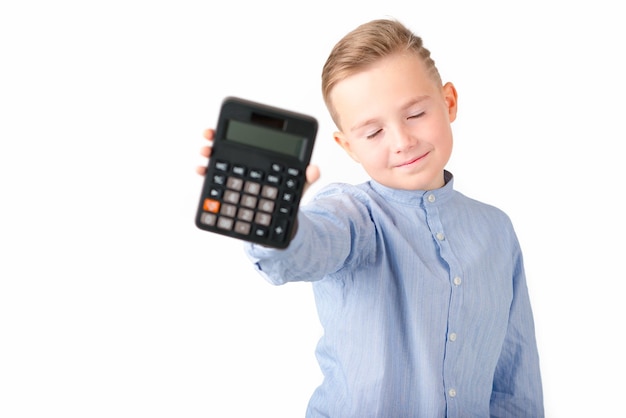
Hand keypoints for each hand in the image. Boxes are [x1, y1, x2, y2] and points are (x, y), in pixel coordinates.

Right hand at [196, 128, 320, 191]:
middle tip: (210, 136)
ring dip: (209, 154)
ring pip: (218, 160)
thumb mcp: (299, 187)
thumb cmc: (287, 198)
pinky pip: (214, 181)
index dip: (240, 127)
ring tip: (205, 153)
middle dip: (217, 137)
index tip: (234, 122)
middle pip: (229, 145)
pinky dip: (207, 175)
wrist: (278, 222)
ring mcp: (234, 175)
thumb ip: (306, 178)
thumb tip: (313, 169)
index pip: (251, 137)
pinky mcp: (227, 190)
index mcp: (263, 156)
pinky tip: (202, 171)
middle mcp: (245, 161)